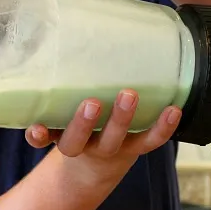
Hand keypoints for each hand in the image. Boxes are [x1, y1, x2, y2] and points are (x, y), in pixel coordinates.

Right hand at [25, 89, 180, 183]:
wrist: (97, 164)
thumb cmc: (77, 125)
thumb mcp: (61, 112)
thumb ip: (57, 91)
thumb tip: (56, 45)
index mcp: (59, 136)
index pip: (42, 139)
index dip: (39, 136)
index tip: (38, 129)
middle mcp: (81, 146)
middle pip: (77, 142)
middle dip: (83, 124)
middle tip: (91, 103)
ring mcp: (109, 148)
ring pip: (113, 140)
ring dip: (121, 119)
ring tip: (129, 94)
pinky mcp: (134, 148)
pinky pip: (149, 141)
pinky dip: (162, 127)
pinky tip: (172, 110)